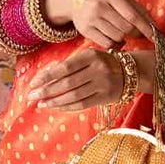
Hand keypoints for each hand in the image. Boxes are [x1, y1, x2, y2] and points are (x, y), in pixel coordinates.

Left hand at [25, 45, 155, 112]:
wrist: (133, 71)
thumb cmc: (104, 62)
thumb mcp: (90, 56)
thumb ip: (71, 64)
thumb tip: (45, 76)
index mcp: (90, 56)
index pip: (64, 68)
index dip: (46, 76)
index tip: (33, 82)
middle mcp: (97, 70)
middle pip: (67, 83)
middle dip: (46, 90)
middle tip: (31, 96)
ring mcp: (102, 85)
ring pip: (73, 96)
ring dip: (54, 101)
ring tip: (41, 104)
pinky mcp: (105, 97)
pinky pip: (82, 104)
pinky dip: (67, 106)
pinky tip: (56, 107)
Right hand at [43, 0, 154, 47]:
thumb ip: (136, 8)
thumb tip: (154, 27)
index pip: (132, 16)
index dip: (146, 28)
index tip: (156, 38)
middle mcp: (98, 5)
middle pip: (126, 29)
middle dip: (135, 33)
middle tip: (136, 32)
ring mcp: (90, 18)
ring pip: (118, 37)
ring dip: (123, 38)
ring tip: (119, 29)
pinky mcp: (84, 30)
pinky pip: (107, 44)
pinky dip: (114, 43)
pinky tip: (112, 36)